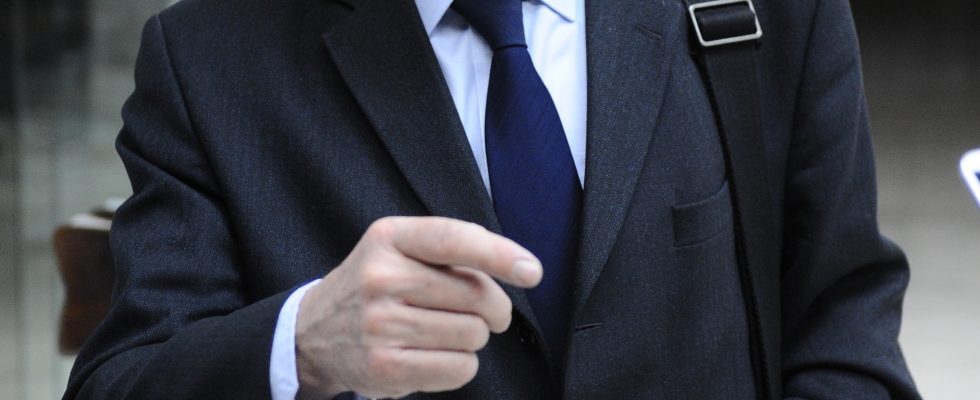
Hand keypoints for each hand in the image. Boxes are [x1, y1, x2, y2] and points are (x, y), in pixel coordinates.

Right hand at [295, 216, 541, 398]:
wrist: (313, 333)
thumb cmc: (375, 286)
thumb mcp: (397, 247)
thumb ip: (450, 248)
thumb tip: (521, 267)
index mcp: (389, 238)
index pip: (454, 239)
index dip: (500, 254)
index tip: (531, 271)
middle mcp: (380, 278)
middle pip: (476, 294)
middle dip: (493, 307)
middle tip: (482, 312)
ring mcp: (380, 325)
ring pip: (473, 334)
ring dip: (473, 337)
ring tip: (443, 331)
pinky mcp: (384, 368)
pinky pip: (460, 368)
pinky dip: (461, 364)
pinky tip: (436, 355)